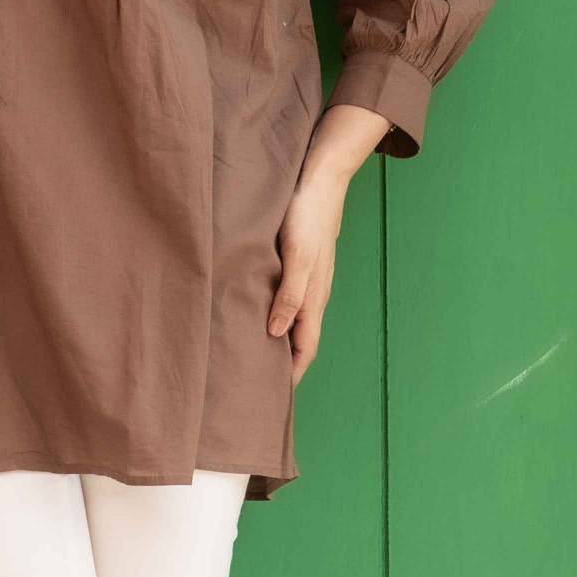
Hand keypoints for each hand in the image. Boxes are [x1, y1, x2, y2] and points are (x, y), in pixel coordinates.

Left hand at [268, 103, 390, 379]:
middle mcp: (314, 293)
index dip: (292, 373)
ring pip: (295, 321)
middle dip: (285, 364)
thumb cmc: (306, 217)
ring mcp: (310, 279)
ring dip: (280, 341)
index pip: (304, 348)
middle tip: (259, 383)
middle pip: (300, 339)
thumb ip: (289, 296)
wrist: (320, 179)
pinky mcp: (301, 264)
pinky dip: (278, 316)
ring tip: (256, 355)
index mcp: (314, 298)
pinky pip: (290, 301)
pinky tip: (259, 313)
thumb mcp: (297, 258)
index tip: (273, 397)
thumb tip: (274, 335)